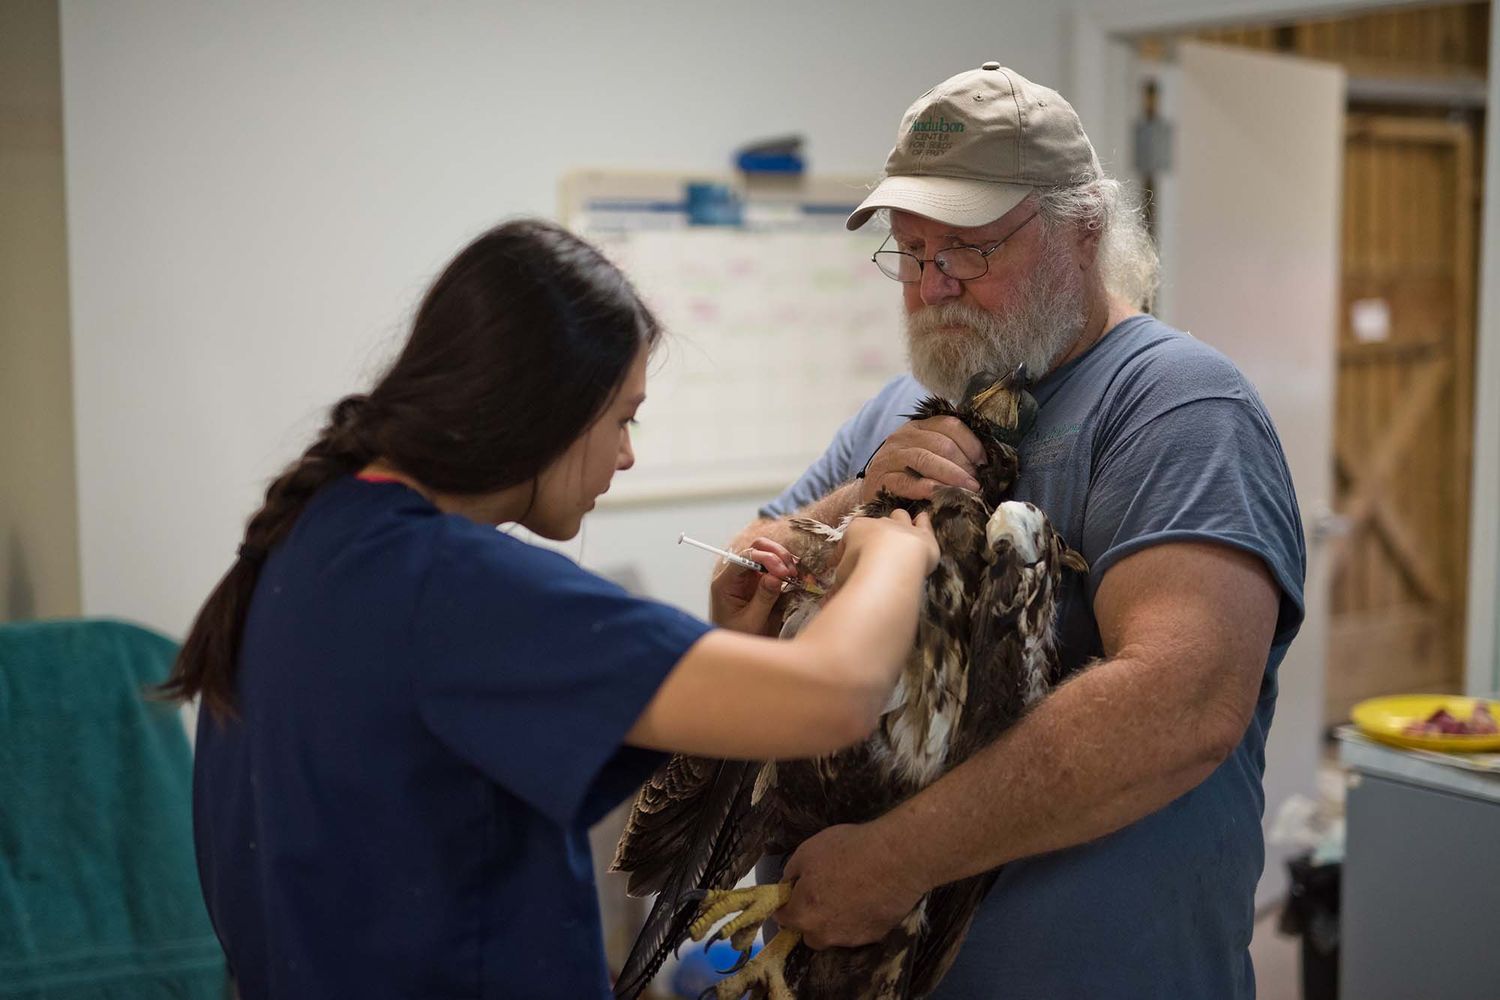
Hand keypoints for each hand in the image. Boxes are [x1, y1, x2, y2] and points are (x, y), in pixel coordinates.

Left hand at [709, 536, 799, 633]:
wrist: (736, 652)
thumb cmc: (738, 637)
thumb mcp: (751, 622)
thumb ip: (763, 598)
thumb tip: (775, 577)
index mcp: (725, 583)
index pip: (744, 559)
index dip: (765, 559)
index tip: (783, 572)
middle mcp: (736, 575)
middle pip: (755, 549)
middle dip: (776, 554)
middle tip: (791, 570)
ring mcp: (749, 577)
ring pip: (766, 553)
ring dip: (783, 559)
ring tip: (795, 574)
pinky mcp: (761, 582)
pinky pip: (774, 567)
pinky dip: (786, 567)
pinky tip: (795, 576)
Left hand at [776, 822, 928, 948]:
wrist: (896, 858)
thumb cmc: (848, 851)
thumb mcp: (807, 850)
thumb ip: (791, 873)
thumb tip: (788, 884)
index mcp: (803, 914)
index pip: (783, 918)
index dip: (785, 904)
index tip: (792, 893)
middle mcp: (824, 934)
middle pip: (808, 933)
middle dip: (810, 917)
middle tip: (821, 893)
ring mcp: (851, 939)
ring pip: (834, 934)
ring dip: (834, 921)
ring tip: (848, 894)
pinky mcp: (875, 936)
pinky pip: (858, 931)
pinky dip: (858, 919)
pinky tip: (867, 899)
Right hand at [833, 509, 939, 589]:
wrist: (894, 562)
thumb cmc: (862, 568)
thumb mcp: (843, 578)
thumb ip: (839, 585)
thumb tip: (827, 602)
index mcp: (856, 530)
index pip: (846, 539)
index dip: (842, 552)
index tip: (838, 564)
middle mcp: (879, 523)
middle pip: (876, 524)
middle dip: (874, 533)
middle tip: (874, 548)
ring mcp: (903, 527)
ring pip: (900, 516)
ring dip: (899, 520)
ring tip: (899, 528)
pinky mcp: (923, 534)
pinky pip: (924, 521)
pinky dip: (922, 520)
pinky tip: (922, 519)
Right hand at [859, 416, 984, 505]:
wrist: (872, 493)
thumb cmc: (907, 476)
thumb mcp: (927, 457)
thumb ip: (948, 453)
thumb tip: (983, 463)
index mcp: (918, 426)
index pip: (949, 424)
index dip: (971, 443)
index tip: (984, 463)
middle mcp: (903, 436)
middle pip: (941, 443)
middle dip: (964, 464)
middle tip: (978, 483)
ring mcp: (890, 457)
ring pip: (926, 459)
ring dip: (952, 475)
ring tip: (969, 490)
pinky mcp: (881, 479)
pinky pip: (907, 481)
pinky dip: (928, 487)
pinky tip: (942, 494)